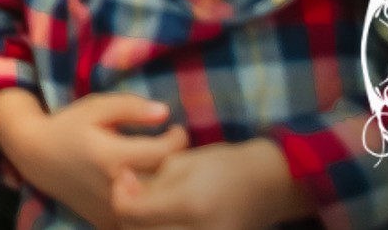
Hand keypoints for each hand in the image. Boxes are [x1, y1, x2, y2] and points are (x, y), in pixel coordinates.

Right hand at [0, 91, 187, 228]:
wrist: (37, 157)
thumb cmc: (68, 127)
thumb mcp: (96, 107)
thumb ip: (131, 107)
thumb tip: (166, 113)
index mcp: (111, 156)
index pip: (162, 154)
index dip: (177, 140)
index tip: (176, 131)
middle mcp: (113, 188)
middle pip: (164, 182)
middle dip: (175, 165)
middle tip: (171, 150)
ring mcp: (110, 210)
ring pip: (155, 203)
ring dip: (163, 185)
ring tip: (159, 168)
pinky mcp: (106, 221)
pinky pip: (140, 217)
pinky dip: (148, 203)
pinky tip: (142, 184)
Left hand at [110, 138, 310, 229]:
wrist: (267, 185)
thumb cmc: (223, 165)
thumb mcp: (181, 164)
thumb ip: (148, 181)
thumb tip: (121, 193)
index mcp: (189, 204)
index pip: (131, 213)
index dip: (120, 195)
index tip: (125, 177)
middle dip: (129, 214)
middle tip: (135, 192)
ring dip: (143, 225)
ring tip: (150, 206)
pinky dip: (161, 229)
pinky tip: (164, 219)